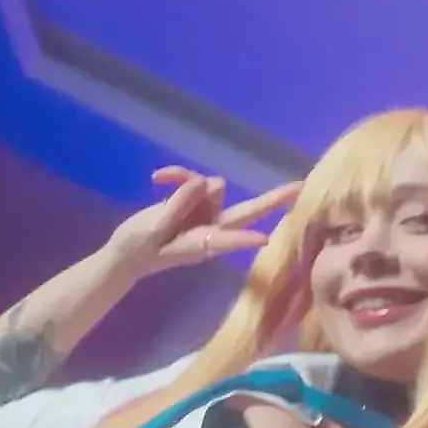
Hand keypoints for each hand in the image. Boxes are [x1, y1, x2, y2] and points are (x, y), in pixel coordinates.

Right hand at [104, 167, 300, 278]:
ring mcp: (205, 214)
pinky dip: (177, 176)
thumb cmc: (138, 248)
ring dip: (187, 179)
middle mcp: (210, 228)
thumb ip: (177, 208)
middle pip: (246, 213)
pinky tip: (157, 179)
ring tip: (158, 179)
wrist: (128, 251)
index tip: (264, 240)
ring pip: (209, 185)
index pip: (225, 241)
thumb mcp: (152, 231)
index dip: (243, 240)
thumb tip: (205, 182)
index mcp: (200, 244)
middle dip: (270, 202)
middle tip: (299, 189)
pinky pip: (193, 180)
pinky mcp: (195, 201)